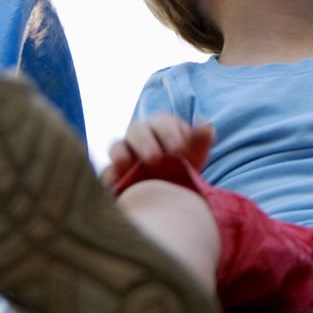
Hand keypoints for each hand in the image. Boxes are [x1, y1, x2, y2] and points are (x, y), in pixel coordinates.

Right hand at [99, 113, 214, 186]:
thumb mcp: (195, 154)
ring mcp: (124, 153)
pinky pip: (106, 172)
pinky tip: (114, 183)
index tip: (180, 150)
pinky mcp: (113, 173)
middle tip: (156, 159)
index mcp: (161, 126)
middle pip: (137, 131)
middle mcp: (140, 136)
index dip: (170, 134)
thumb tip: (207, 126)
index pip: (162, 123)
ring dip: (120, 154)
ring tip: (125, 165)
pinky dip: (108, 176)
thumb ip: (200, 140)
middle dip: (145, 143)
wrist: (170, 189)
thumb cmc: (184, 164)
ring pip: (116, 146)